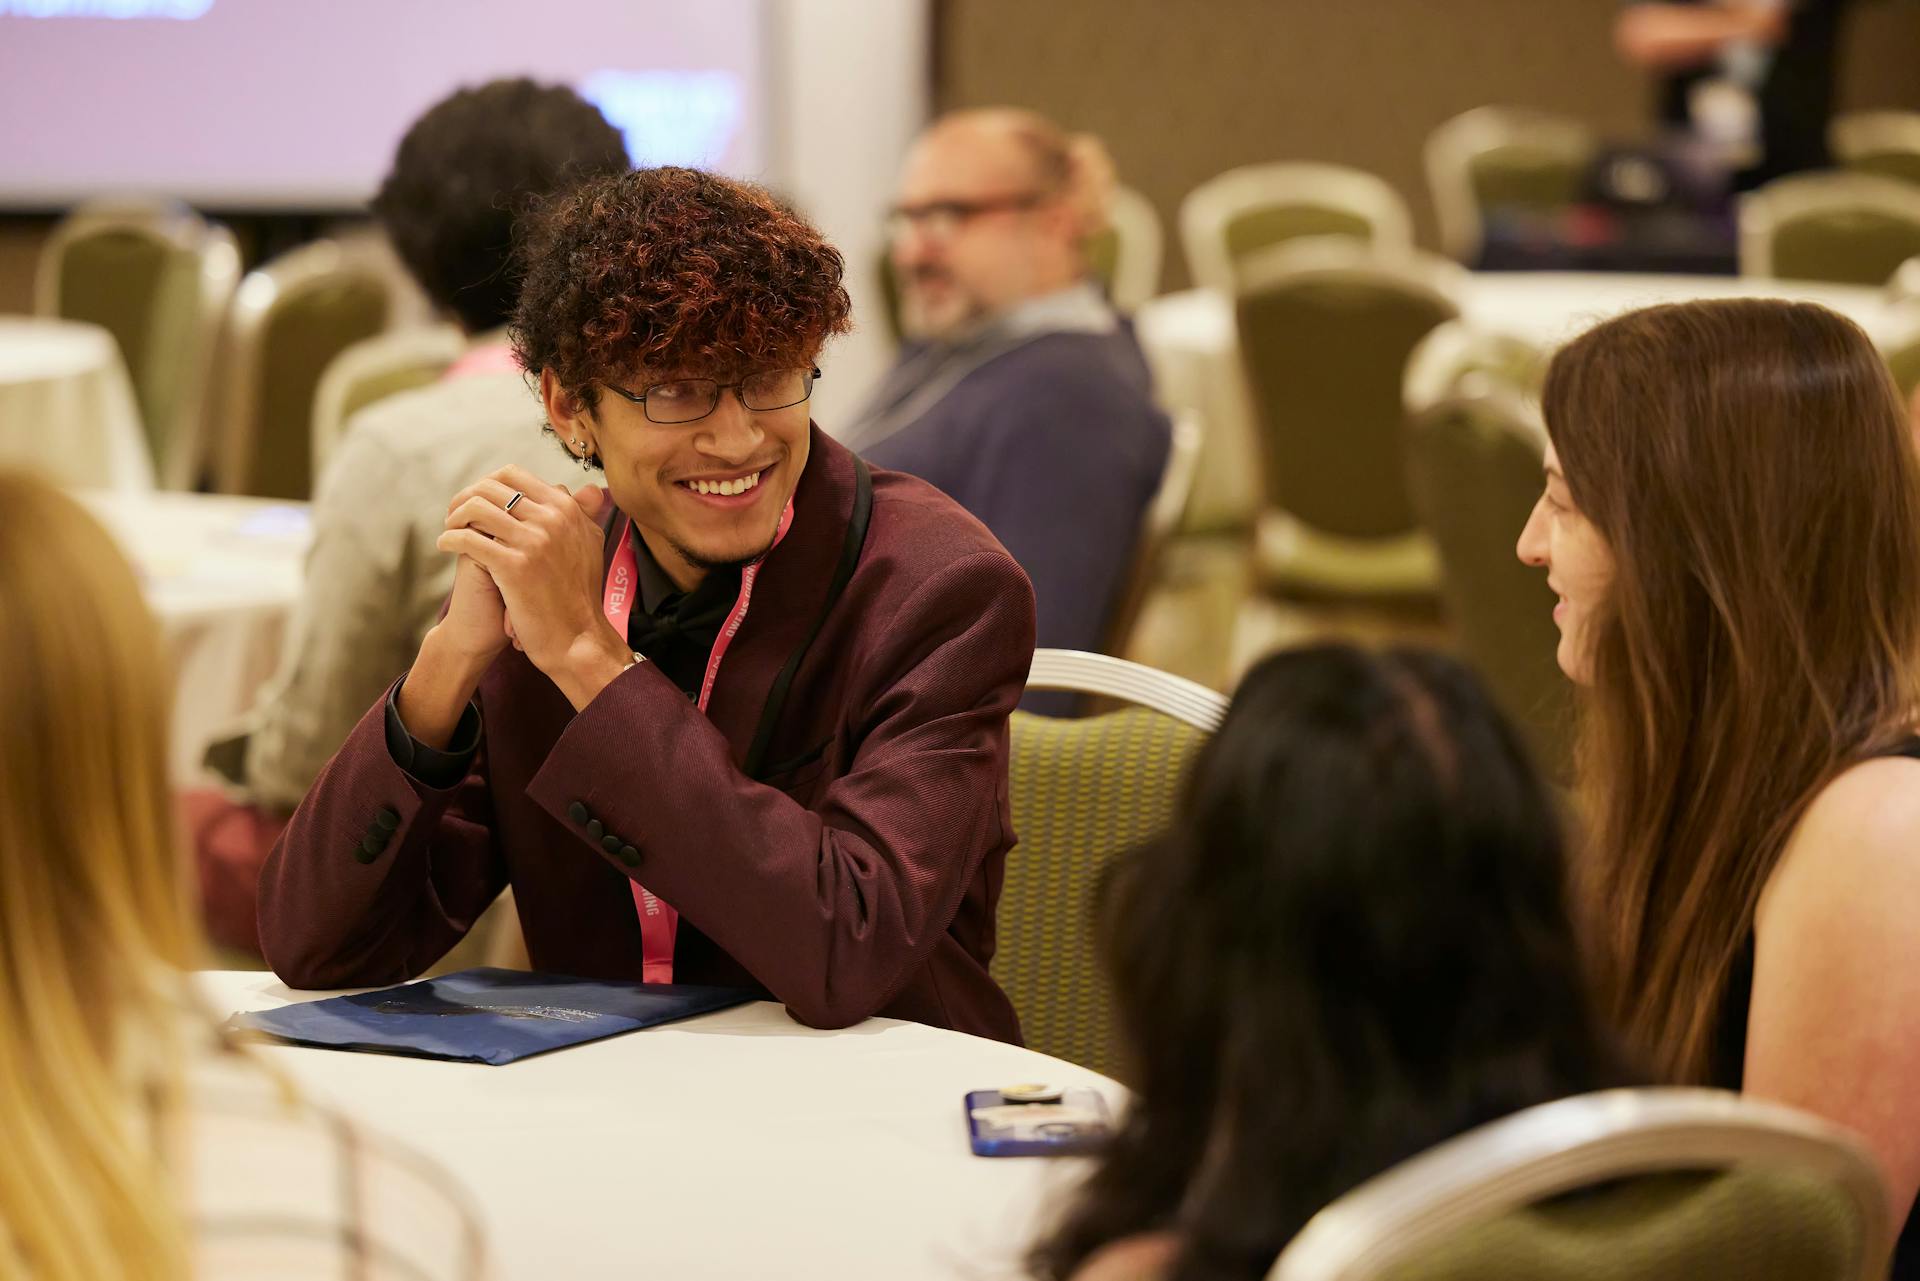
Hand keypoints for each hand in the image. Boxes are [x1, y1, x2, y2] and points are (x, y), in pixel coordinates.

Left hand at [438, 467, 631, 705]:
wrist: (577, 637)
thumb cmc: (580, 594)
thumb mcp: (591, 545)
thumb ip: (585, 514)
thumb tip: (587, 489)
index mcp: (566, 509)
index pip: (514, 474)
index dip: (487, 483)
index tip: (478, 500)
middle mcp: (552, 518)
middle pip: (491, 487)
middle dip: (466, 496)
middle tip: (456, 513)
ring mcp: (533, 541)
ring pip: (476, 507)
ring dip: (455, 515)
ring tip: (450, 528)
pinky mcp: (514, 566)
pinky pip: (468, 539)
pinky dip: (450, 538)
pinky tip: (445, 545)